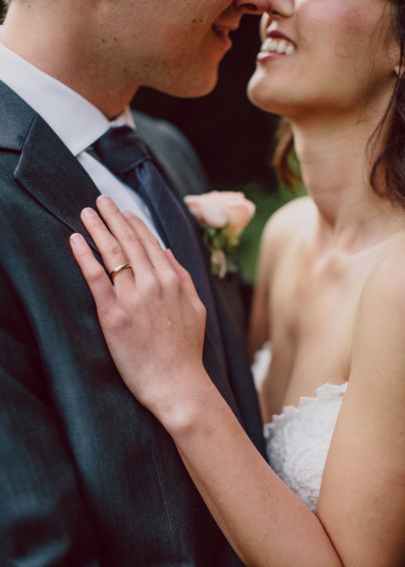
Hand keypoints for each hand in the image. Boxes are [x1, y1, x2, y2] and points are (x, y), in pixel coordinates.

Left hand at [70, 195, 207, 421]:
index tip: (124, 211)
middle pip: (129, 242)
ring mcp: (133, 298)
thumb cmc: (186, 351)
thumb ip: (183, 277)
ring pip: (112, 254)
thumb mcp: (196, 308)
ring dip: (98, 228)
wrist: (178, 384)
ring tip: (87, 213)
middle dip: (114, 216)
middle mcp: (154, 283)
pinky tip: (75, 240)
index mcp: (173, 280)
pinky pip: (95, 278)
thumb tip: (168, 251)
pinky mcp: (113, 315)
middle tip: (101, 199)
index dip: (135, 224)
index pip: (150, 243)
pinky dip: (84, 256)